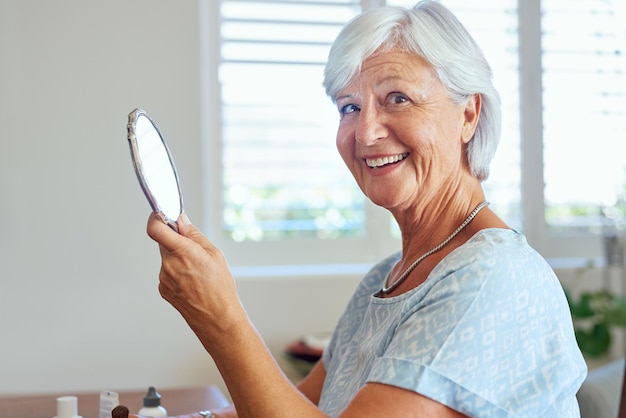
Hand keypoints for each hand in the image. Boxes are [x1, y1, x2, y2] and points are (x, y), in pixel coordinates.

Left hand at [146, 213, 245, 345]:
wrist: (217, 319)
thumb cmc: (220, 288)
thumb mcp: (214, 254)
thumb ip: (194, 235)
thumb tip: (181, 221)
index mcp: (182, 252)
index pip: (156, 228)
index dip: (156, 218)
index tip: (161, 214)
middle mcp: (169, 264)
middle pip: (164, 243)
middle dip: (176, 241)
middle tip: (194, 249)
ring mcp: (164, 278)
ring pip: (167, 258)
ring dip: (178, 258)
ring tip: (198, 272)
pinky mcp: (163, 289)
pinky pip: (167, 272)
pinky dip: (177, 272)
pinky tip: (193, 282)